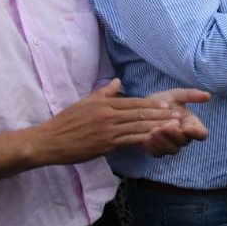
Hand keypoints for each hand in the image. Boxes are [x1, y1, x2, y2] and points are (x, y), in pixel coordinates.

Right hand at [30, 79, 184, 164]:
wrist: (49, 141)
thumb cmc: (65, 122)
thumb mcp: (84, 102)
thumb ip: (104, 92)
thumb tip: (118, 81)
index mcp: (103, 104)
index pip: (133, 102)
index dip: (151, 105)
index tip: (167, 105)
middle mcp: (108, 115)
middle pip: (139, 114)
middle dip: (160, 115)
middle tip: (177, 115)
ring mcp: (107, 130)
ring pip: (138, 127)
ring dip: (158, 126)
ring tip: (173, 127)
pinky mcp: (106, 144)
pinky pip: (129, 141)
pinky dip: (145, 140)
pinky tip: (156, 140)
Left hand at [141, 88, 210, 156]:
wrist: (143, 108)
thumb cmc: (163, 102)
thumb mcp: (176, 95)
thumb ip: (191, 95)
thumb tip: (208, 96)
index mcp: (192, 125)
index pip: (201, 134)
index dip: (197, 133)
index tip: (188, 128)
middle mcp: (184, 138)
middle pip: (185, 141)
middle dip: (175, 134)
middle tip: (165, 126)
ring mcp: (171, 146)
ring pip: (172, 150)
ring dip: (163, 141)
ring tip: (154, 130)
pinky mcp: (158, 150)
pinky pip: (158, 153)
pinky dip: (153, 146)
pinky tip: (147, 137)